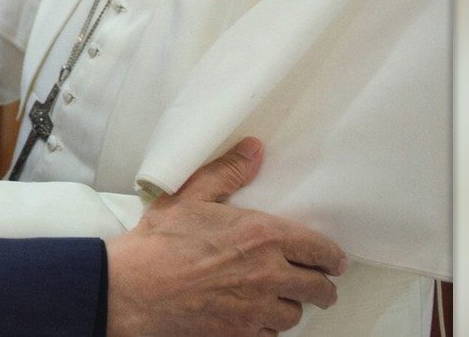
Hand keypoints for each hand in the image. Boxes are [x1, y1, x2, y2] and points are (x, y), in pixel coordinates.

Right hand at [106, 138, 347, 335]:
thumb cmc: (160, 241)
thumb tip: (255, 150)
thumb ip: (228, 171)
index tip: (335, 261)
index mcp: (263, 235)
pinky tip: (257, 315)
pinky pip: (270, 334)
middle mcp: (268, 274)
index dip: (333, 257)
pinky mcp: (239, 333)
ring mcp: (256, 308)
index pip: (320, 250)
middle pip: (319, 289)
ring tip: (284, 298)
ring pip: (295, 314)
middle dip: (323, 286)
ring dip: (292, 305)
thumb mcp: (191, 194)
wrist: (133, 288)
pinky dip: (268, 326)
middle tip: (320, 284)